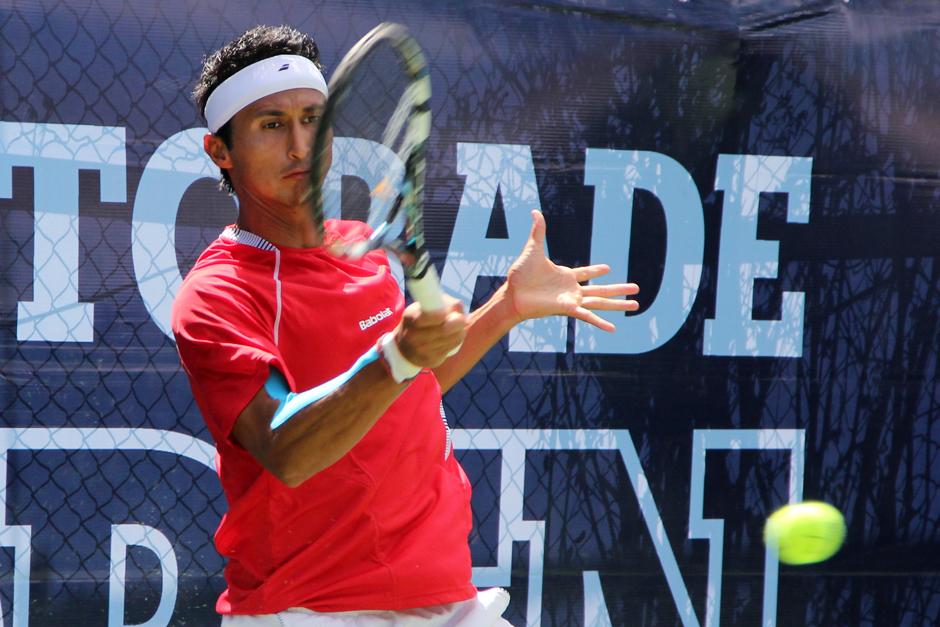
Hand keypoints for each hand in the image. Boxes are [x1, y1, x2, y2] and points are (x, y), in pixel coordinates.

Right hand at [395, 297, 466, 366]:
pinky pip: (451, 349)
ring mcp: (422, 351)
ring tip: (461, 327)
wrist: (403, 349)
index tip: (450, 311)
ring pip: (452, 340)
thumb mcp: (421, 308)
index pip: (427, 317)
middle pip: (444, 330)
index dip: (441, 314)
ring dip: (461, 332)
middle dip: (459, 323)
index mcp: (411, 319)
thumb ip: (440, 303)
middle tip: (463, 318)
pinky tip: (456, 336)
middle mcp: (414, 337)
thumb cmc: (417, 321)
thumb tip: (458, 306)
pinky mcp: (432, 361)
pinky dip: (457, 341)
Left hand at [505, 210, 638, 331]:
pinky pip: (587, 315)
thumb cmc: (520, 275)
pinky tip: (613, 328)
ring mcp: (571, 300)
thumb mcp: (533, 249)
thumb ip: (538, 232)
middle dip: (619, 289)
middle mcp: (571, 290)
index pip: (585, 273)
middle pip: (601, 289)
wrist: (512, 294)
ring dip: (618, 305)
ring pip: (600, 302)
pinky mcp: (567, 309)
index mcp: (565, 276)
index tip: (608, 268)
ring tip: (636, 305)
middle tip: (637, 287)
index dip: (596, 271)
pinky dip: (600, 322)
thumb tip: (535, 211)